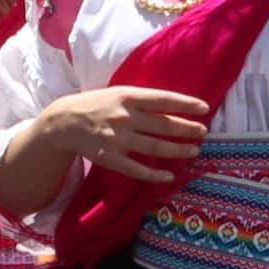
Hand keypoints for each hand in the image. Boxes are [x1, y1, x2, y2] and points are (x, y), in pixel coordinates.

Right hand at [24, 85, 210, 186]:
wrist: (64, 122)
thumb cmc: (97, 104)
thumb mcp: (118, 93)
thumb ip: (142, 100)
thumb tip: (173, 105)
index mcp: (128, 96)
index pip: (163, 99)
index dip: (185, 104)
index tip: (204, 108)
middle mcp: (124, 117)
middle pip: (163, 124)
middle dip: (187, 129)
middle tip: (203, 132)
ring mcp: (117, 139)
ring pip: (154, 147)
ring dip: (177, 150)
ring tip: (194, 151)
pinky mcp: (109, 158)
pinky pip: (136, 169)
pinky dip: (154, 173)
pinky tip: (169, 175)